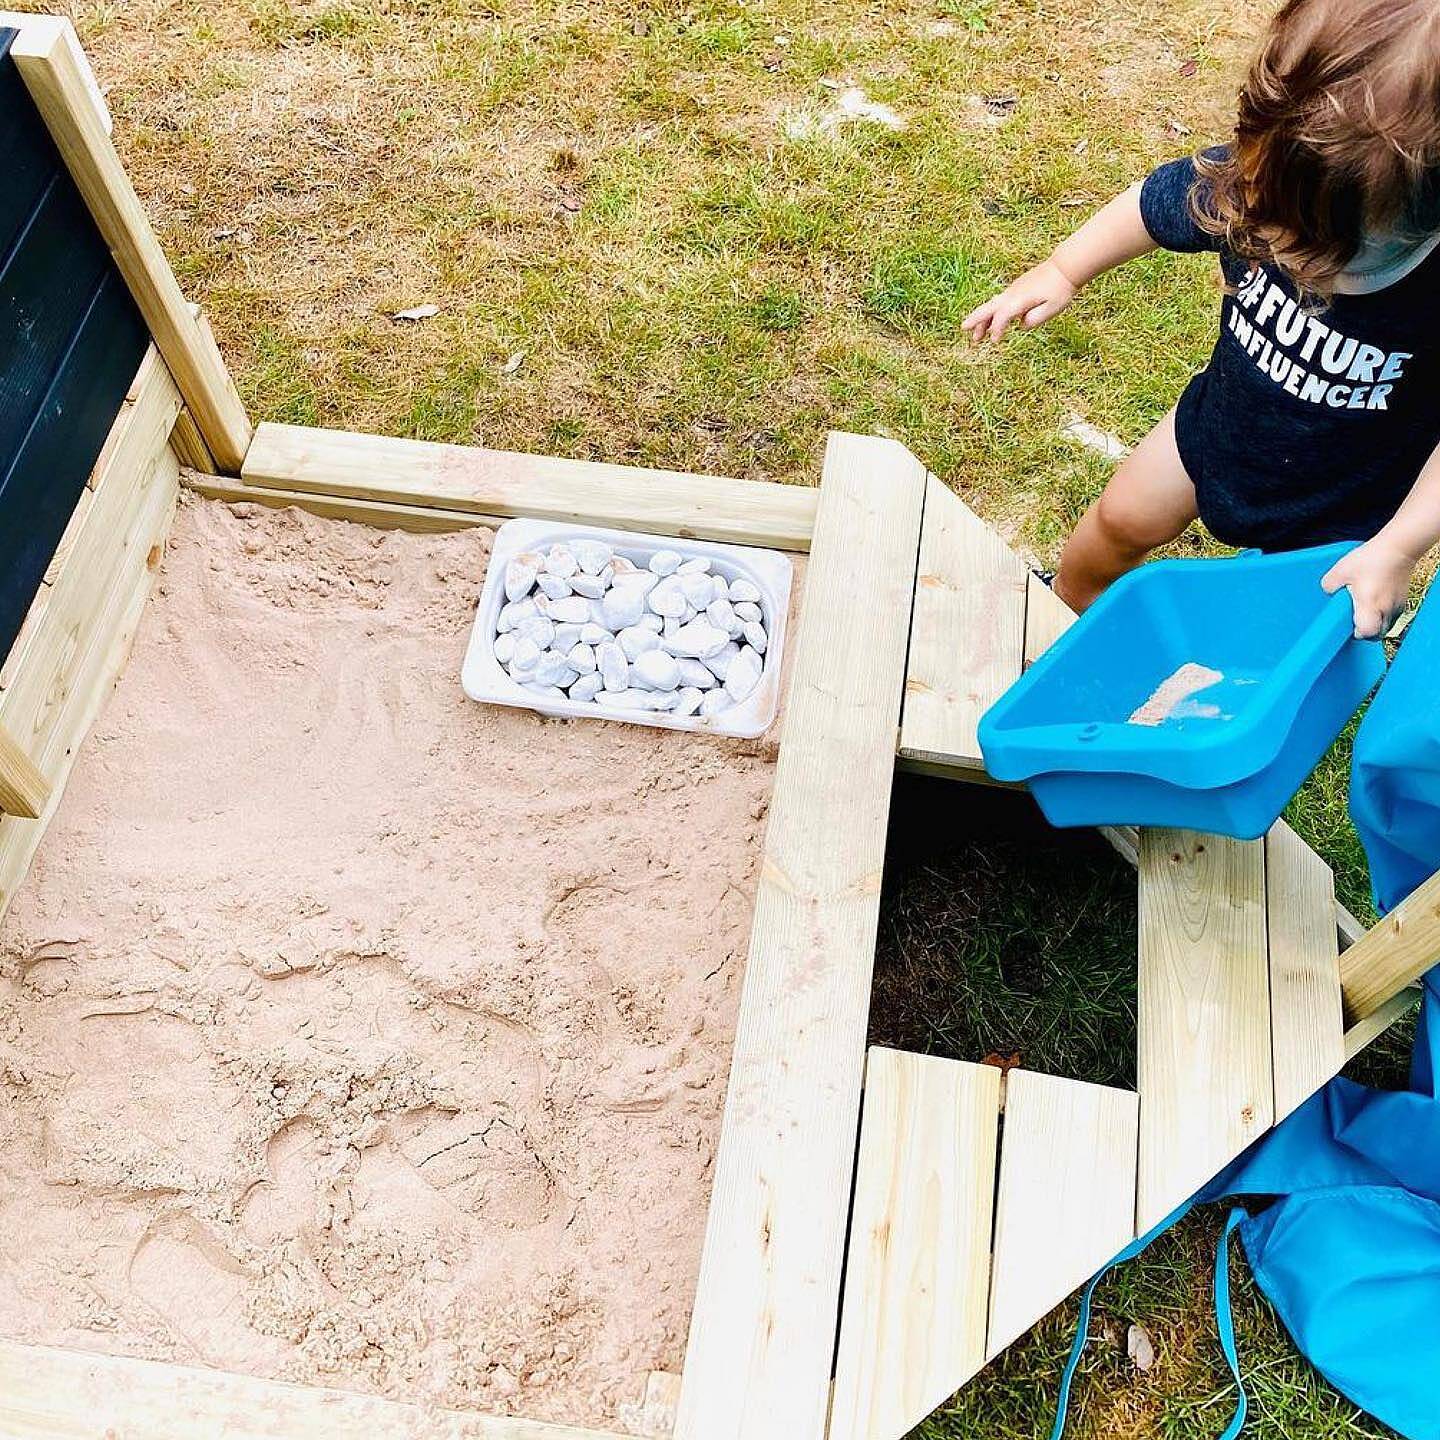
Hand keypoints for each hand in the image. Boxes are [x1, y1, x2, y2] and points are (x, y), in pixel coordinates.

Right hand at [962, 258, 1078, 342]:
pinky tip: (991, 325)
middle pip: (989, 307)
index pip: (1002, 316)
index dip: (996, 329)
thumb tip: (1021, 325)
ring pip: (993, 306)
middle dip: (976, 319)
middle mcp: (1013, 294)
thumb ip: (1035, 319)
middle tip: (963, 329)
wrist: (1065, 267)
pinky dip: (992, 314)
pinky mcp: (1016, 289)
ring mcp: (1013, 290)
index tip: (995, 342)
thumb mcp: (1053, 308)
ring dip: (983, 320)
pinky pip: (999, 304)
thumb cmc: (1061, 289)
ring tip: (976, 336)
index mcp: (1020, 300)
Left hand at [1321, 538, 1414, 638]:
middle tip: (1354, 617)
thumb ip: (1330, 585)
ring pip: (1385, 626)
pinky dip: (1382, 613)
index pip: (1366, 633)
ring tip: (1364, 608)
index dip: (1357, 633)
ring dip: (1374, 622)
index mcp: (1370, 605)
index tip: (1349, 625)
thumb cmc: (1372, 558)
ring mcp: (1398, 607)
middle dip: (1364, 630)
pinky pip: (1391, 615)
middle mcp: (1387, 610)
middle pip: (1376, 634)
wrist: (1399, 547)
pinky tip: (1374, 601)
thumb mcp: (1341, 570)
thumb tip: (1328, 593)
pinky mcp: (1404, 601)